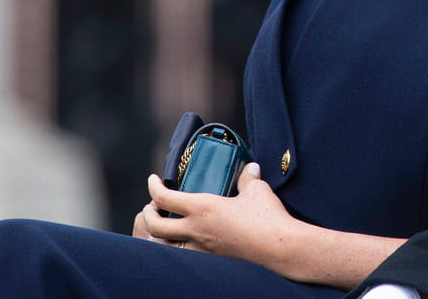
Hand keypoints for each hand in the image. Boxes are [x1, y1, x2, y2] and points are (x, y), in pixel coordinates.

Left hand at [135, 163, 300, 265]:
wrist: (279, 248)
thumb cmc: (267, 217)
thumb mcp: (256, 189)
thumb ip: (247, 177)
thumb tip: (249, 168)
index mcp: (203, 208)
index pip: (165, 198)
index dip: (154, 187)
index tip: (153, 179)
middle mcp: (197, 230)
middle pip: (155, 226)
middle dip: (148, 214)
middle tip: (151, 205)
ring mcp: (202, 249)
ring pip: (166, 246)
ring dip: (159, 235)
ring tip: (164, 225)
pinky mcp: (212, 260)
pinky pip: (184, 255)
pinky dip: (177, 247)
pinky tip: (187, 241)